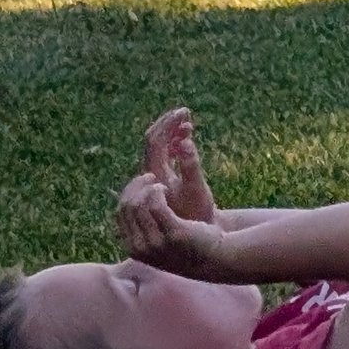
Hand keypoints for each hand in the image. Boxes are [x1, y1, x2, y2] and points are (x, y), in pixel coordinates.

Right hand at [116, 169, 229, 276]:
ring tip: (162, 185)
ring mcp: (156, 243)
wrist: (212, 258)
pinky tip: (167, 187)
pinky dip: (157, 191)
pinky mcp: (174, 233)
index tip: (142, 183)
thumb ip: (141, 227)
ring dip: (149, 188)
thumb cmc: (184, 244)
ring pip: (138, 204)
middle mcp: (141, 248)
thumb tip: (128, 202)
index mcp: (133, 248)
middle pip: (127, 207)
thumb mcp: (157, 240)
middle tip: (151, 177)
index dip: (128, 192)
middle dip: (136, 186)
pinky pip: (156, 205)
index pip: (120, 213)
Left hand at [139, 107, 218, 225]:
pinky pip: (162, 156)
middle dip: (168, 124)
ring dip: (171, 132)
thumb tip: (185, 142)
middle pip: (152, 141)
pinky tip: (185, 140)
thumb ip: (191, 165)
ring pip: (157, 148)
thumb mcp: (197, 189)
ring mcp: (155, 180)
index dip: (168, 124)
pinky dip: (172, 143)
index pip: (154, 141)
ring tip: (188, 123)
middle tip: (185, 111)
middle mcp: (150, 176)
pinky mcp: (161, 183)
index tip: (185, 113)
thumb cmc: (198, 213)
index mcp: (155, 176)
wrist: (193, 237)